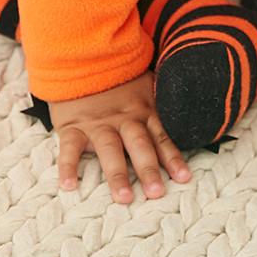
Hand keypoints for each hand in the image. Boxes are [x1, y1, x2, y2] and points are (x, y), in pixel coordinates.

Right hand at [48, 69, 192, 202]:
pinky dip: (68, 167)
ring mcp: (98, 124)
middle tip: (156, 193)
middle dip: (148, 170)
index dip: (173, 158)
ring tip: (123, 197)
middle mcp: (123, 119)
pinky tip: (69, 186)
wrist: (82, 58)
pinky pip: (70, 148)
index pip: (161, 137)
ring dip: (117, 174)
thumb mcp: (145, 83)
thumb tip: (189, 110)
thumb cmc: (118, 77)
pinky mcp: (73, 126)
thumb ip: (160, 101)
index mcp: (143, 111)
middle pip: (139, 146)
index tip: (184, 179)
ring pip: (109, 150)